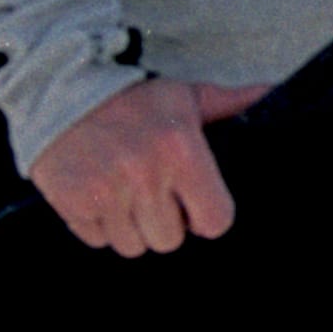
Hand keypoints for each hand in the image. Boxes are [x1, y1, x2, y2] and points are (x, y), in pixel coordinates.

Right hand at [29, 77, 269, 256]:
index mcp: (182, 151)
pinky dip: (97, 223)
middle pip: (170, 240)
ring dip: (130, 225)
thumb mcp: (185, 96)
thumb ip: (230, 102)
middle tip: (150, 190)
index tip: (191, 201)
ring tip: (122, 190)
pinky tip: (97, 192)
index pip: (215, 222)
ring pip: (134, 245)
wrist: (60, 86)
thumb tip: (272, 91)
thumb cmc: (132, 97)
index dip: (205, 216)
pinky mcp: (73, 202)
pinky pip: (97, 240)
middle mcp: (145, 175)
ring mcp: (106, 191)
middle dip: (165, 220)